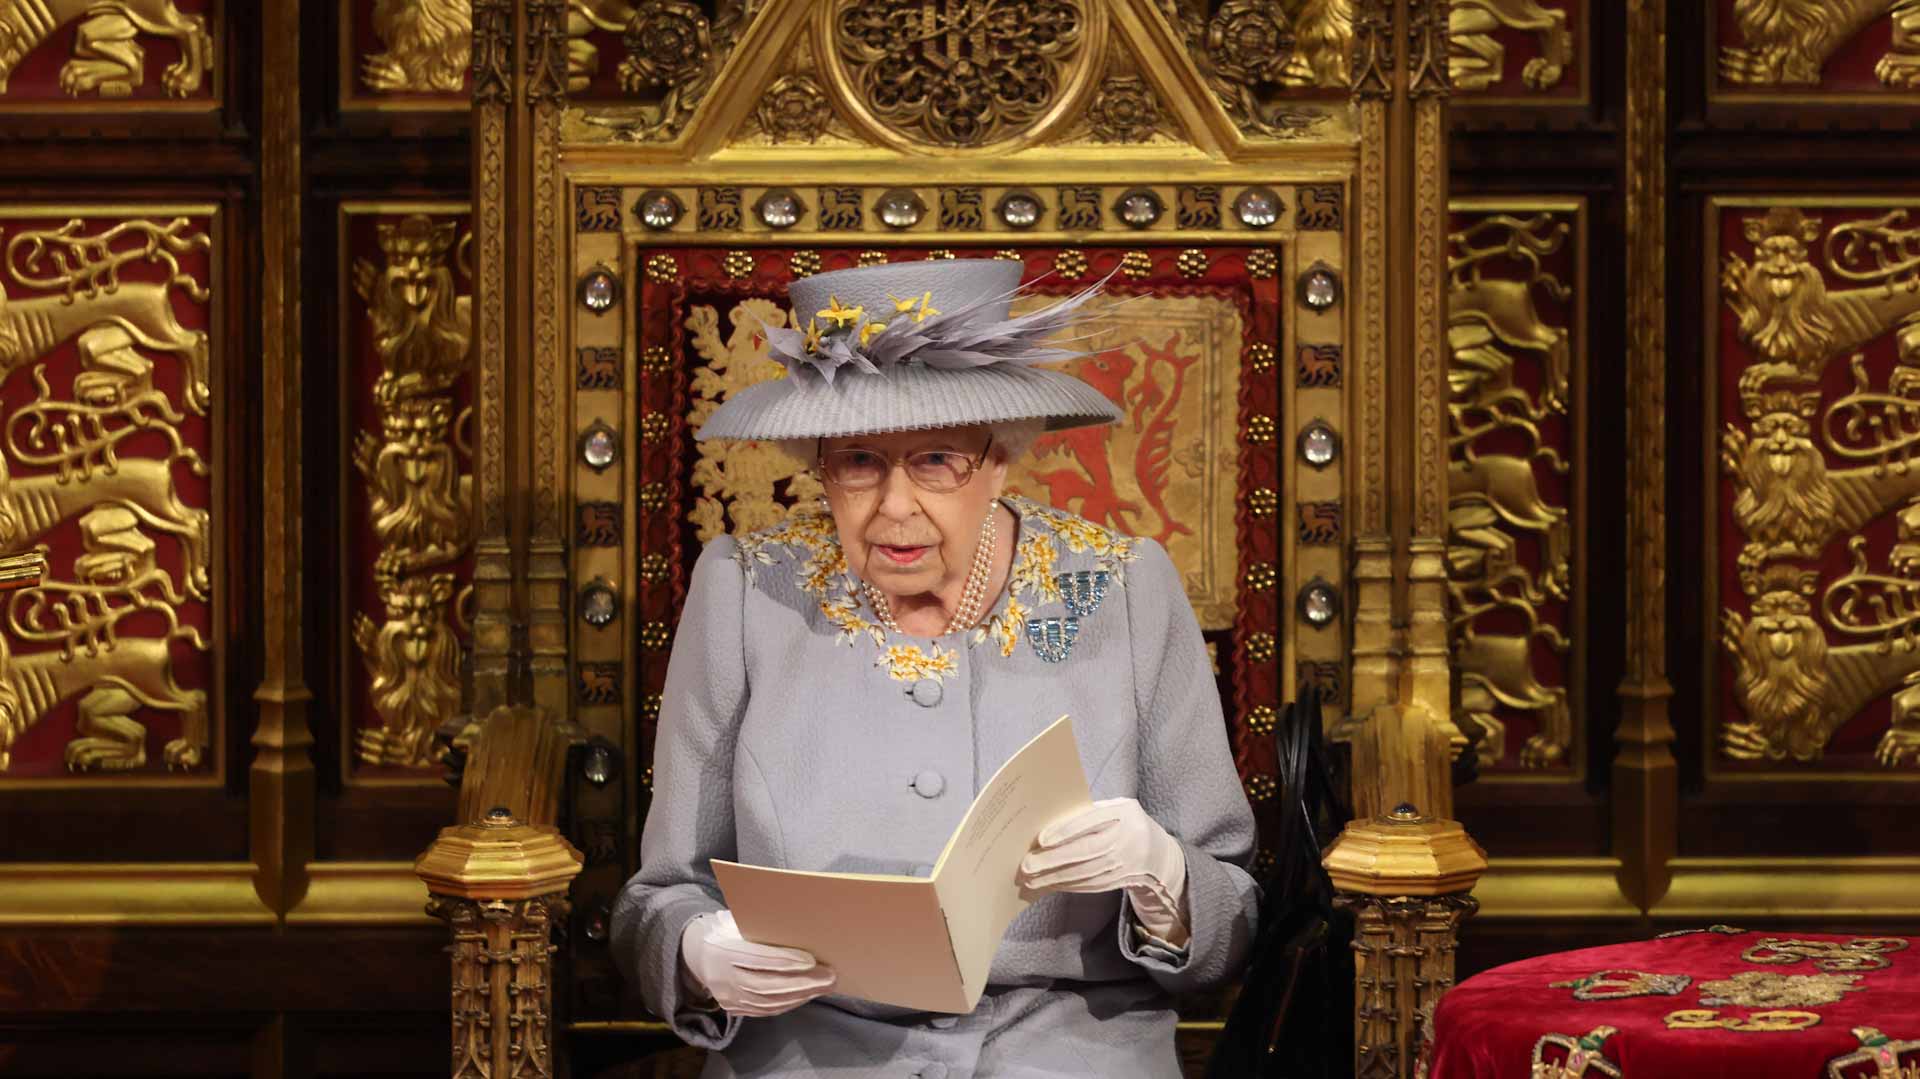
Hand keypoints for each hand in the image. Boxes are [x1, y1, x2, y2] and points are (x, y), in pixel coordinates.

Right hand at [679, 910, 836, 1017]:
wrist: (696, 953)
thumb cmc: (727, 930)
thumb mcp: (736, 921)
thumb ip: (760, 926)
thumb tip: (799, 926)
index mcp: (722, 949)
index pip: (757, 958)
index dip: (785, 960)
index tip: (812, 960)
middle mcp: (723, 977)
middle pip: (766, 984)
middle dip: (802, 982)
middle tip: (829, 976)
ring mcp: (727, 996)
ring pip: (768, 1001)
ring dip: (800, 994)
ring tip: (824, 985)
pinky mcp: (733, 1008)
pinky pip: (765, 1009)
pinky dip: (789, 1003)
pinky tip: (806, 994)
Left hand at [1018, 797, 1189, 945]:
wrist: (1157, 852)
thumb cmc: (1124, 823)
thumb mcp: (1115, 809)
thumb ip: (1089, 812)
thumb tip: (1049, 823)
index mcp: (1124, 813)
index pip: (1091, 821)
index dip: (1066, 831)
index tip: (1041, 840)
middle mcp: (1127, 838)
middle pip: (1086, 850)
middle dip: (1054, 859)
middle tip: (1027, 865)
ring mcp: (1125, 862)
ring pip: (1086, 872)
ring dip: (1056, 877)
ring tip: (1032, 879)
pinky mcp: (1119, 880)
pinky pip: (1090, 884)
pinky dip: (1067, 885)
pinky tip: (1050, 884)